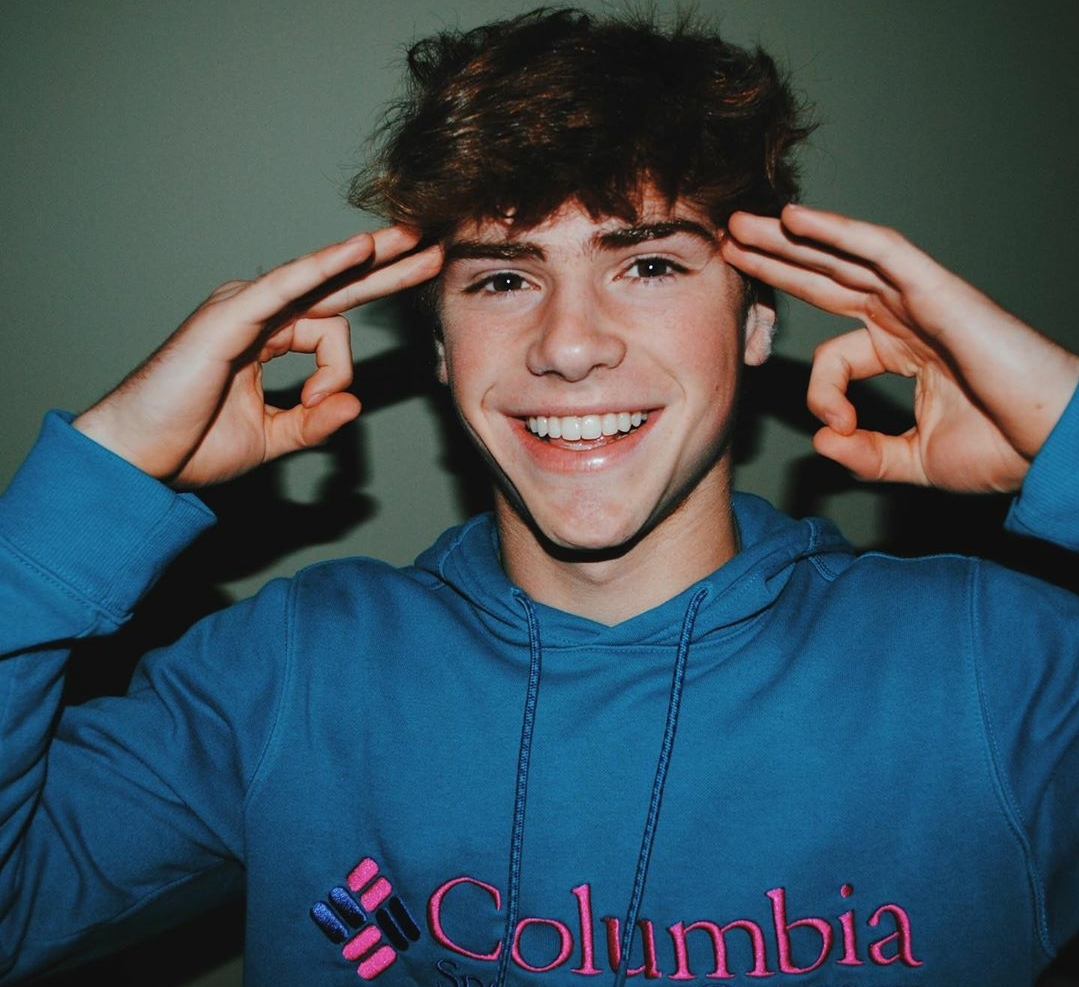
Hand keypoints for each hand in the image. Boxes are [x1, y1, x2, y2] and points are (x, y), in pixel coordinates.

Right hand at [74, 227, 441, 488]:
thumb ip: (314, 422)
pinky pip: (286, 287)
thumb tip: (354, 405)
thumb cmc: (190, 444)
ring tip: (419, 244)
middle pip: (337, 284)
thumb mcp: (273, 438)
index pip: (331, 324)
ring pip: (323, 288)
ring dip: (374, 272)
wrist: (136, 459)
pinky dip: (323, 267)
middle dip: (387, 265)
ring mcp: (244, 309)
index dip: (342, 370)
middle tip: (432, 242)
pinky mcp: (230, 317)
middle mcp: (258, 314)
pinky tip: (360, 249)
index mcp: (267, 337)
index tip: (324, 404)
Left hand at [720, 204, 1078, 492]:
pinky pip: (880, 251)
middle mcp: (906, 316)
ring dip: (788, 238)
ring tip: (741, 222)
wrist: (1054, 448)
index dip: (820, 392)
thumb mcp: (913, 460)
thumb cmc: (1003, 449)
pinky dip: (837, 232)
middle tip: (728, 246)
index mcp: (902, 351)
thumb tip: (822, 441)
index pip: (832, 356)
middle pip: (824, 278)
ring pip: (842, 256)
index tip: (836, 426)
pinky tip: (794, 218)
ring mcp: (921, 298)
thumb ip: (864, 454)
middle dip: (774, 262)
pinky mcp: (938, 289)